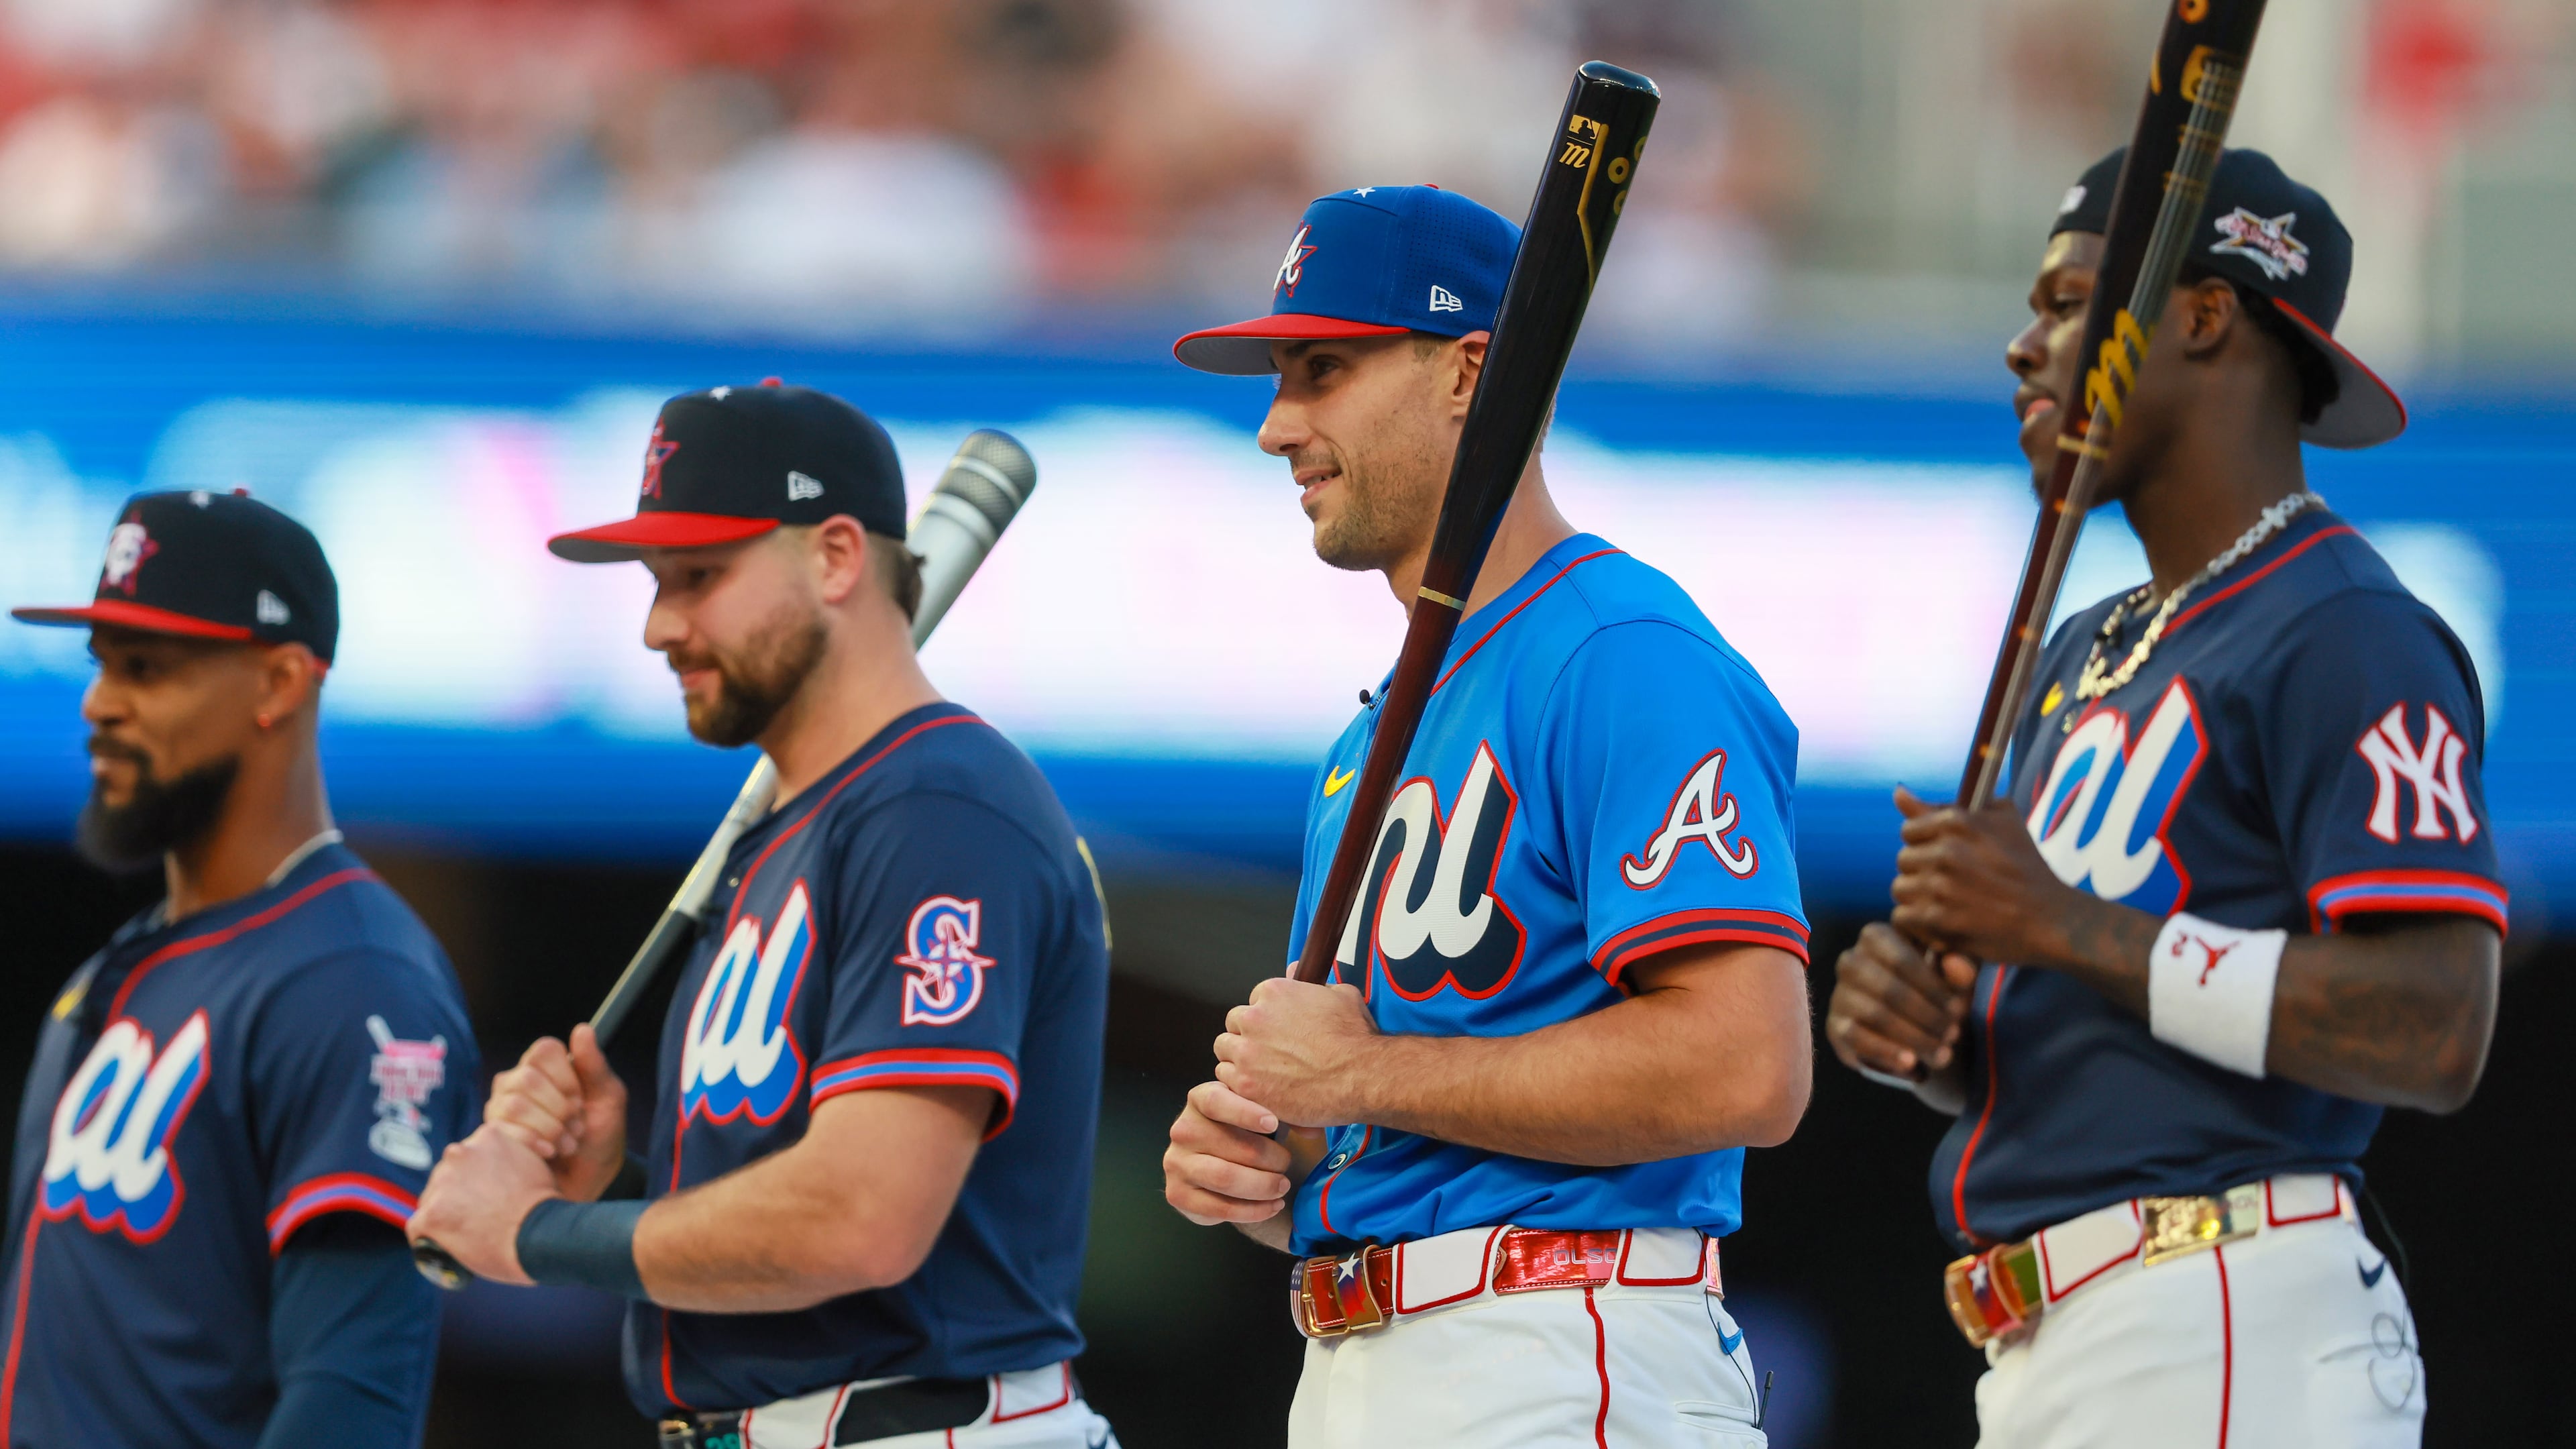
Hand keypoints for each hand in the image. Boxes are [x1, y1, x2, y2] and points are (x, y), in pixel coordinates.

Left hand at [407, 1125, 556, 1285]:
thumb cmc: (546, 1207)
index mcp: (487, 1137)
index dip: (479, 1175)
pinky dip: (428, 1238)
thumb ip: (512, 1158)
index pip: (471, 1154)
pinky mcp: (430, 1215)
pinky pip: (418, 1227)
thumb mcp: (535, 1163)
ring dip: (443, 1213)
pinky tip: (443, 1248)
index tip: (489, 1192)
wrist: (542, 1237)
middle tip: (477, 1215)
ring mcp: (442, 1184)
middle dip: (459, 1192)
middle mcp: (459, 1153)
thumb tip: (506, 1170)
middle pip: (448, 1174)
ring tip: (464, 1234)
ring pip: (432, 1199)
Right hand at [485, 1025, 626, 1201]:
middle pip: (527, 1079)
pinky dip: (534, 1143)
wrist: (589, 1182)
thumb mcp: (609, 1099)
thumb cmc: (601, 1137)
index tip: (581, 1100)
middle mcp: (516, 1082)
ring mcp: (498, 1109)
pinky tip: (549, 1153)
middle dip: (559, 1108)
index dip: (567, 1077)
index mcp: (545, 1066)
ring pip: (514, 1105)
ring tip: (567, 1143)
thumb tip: (582, 1029)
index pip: (544, 1050)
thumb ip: (595, 1066)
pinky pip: (503, 1131)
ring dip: (549, 1128)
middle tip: (576, 1127)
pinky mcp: (491, 1137)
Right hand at [1163, 1081, 1298, 1226]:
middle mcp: (1182, 1129)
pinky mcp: (1177, 1194)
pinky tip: (1272, 1206)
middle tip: (1288, 1163)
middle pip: (1230, 1145)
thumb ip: (1281, 1112)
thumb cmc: (1244, 1132)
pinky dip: (1253, 1210)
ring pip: (1225, 1177)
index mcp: (1200, 1100)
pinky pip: (1219, 1208)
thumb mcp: (1258, 1113)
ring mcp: (1176, 1163)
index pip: (1217, 1101)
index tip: (1274, 1123)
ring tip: (1283, 1186)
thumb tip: (1312, 1130)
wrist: (1217, 1163)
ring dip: (1262, 1185)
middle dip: (1269, 1158)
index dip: (1245, 1112)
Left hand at [1213, 977, 1378, 1126]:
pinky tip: (1260, 1089)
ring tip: (1262, 1071)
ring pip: (1225, 1051)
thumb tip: (1295, 970)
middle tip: (1268, 1052)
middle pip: (1234, 1024)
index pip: (1253, 1002)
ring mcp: (1246, 1052)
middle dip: (1248, 1036)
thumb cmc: (1355, 1038)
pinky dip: (1239, 1085)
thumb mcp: (1341, 994)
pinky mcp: (1246, 1084)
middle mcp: (1254, 1018)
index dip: (1265, 1018)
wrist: (1362, 1076)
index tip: (1276, 1031)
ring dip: (1239, 1059)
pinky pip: (1225, 1080)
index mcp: (1273, 993)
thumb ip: (1312, 984)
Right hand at [1827, 921, 1978, 1079]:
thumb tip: (1956, 965)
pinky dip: (1887, 1052)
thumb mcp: (1956, 979)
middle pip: (1889, 990)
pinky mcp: (1835, 1026)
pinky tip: (1911, 1063)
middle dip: (1926, 1016)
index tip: (1959, 1009)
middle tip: (1954, 1035)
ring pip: (1876, 1015)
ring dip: (1914, 1037)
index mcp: (1877, 937)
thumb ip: (1961, 969)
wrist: (1916, 1029)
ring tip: (1942, 1053)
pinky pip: (1857, 1039)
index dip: (1933, 988)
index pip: (1902, 960)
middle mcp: (1851, 961)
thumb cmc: (1937, 993)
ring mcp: (1840, 994)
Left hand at [1890, 785, 2088, 968]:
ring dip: (1918, 898)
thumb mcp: (2001, 819)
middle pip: (1904, 860)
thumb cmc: (2027, 866)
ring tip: (1944, 904)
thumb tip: (1898, 793)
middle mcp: (1945, 851)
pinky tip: (1940, 923)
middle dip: (1923, 871)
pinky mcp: (1938, 920)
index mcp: (1957, 821)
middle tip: (1949, 884)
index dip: (1925, 844)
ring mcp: (1940, 887)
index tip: (1944, 857)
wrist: (2051, 918)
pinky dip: (1918, 924)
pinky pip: (1903, 917)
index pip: (1909, 830)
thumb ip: (1945, 805)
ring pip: (1900, 889)